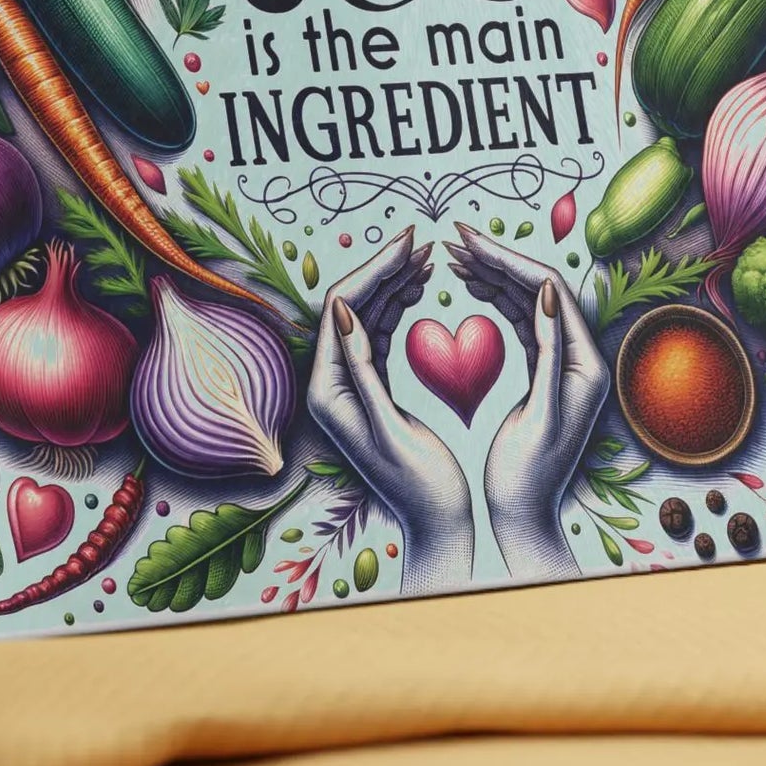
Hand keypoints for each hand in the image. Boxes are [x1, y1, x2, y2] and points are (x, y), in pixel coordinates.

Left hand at [307, 229, 473, 594]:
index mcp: (327, 391)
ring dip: (396, 281)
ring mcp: (350, 381)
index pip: (344, 309)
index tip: (411, 242)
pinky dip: (402, 303)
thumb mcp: (389, 429)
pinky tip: (422, 283)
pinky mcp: (372, 384)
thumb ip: (362, 370)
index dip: (375, 271)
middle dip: (386, 268)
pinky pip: (382, 330)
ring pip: (369, 314)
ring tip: (428, 254)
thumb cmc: (421, 487)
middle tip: (422, 239)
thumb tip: (340, 309)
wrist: (438, 526)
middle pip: (353, 306)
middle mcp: (331, 382)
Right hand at [447, 221, 609, 580]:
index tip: (468, 242)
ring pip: (526, 301)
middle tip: (454, 237)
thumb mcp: (541, 416)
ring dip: (492, 274)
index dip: (508, 261)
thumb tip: (549, 292)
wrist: (524, 521)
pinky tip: (467, 284)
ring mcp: (561, 361)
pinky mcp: (542, 370)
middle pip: (538, 289)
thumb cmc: (528, 479)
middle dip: (496, 259)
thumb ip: (550, 354)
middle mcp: (580, 356)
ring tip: (453, 255)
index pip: (548, 292)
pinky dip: (492, 297)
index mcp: (586, 365)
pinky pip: (517, 320)